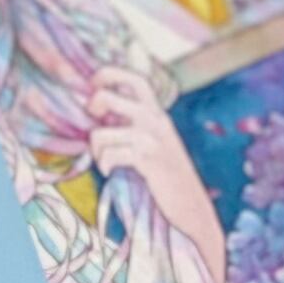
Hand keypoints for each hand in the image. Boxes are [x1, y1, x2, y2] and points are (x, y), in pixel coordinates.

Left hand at [85, 63, 227, 277]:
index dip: (107, 75)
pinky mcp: (150, 161)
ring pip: (101, 132)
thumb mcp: (152, 143)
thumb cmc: (165, 176)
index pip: (135, 79)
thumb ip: (131, 125)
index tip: (94, 88)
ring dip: (95, 149)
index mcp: (156, 114)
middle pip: (108, 96)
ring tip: (105, 160)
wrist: (191, 207)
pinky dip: (105, 164)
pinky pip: (111, 155)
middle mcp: (155, 121)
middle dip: (92, 109)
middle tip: (97, 124)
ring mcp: (153, 140)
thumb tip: (96, 112)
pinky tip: (111, 171)